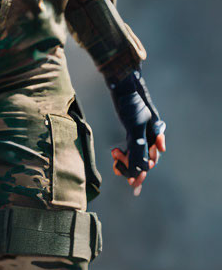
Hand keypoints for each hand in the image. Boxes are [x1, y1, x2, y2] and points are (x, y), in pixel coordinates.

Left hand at [107, 68, 165, 196]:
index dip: (141, 172)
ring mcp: (140, 134)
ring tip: (115, 160)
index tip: (133, 183)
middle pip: (142, 160)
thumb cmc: (132, 103)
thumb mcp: (136, 125)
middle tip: (119, 171)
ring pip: (135, 155)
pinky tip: (115, 154)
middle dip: (131, 168)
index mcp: (153, 136)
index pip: (149, 160)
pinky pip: (130, 148)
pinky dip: (123, 154)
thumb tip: (145, 166)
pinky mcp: (132, 131)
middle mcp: (149, 137)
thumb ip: (139, 145)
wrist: (124, 86)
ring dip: (126, 161)